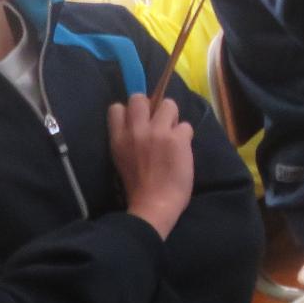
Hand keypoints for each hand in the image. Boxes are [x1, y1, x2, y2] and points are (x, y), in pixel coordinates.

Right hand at [107, 94, 193, 238]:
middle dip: (151, 105)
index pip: (116, 108)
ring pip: (169, 104)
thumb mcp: (121, 159)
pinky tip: (183, 150)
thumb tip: (142, 125)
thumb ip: (128, 140)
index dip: (130, 111)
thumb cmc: (138, 187)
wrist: (154, 204)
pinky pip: (186, 126)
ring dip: (173, 117)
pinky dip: (186, 136)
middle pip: (140, 98)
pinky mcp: (177, 138)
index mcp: (118, 139)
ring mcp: (157, 132)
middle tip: (159, 122)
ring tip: (173, 134)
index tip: (139, 122)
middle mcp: (136, 131)